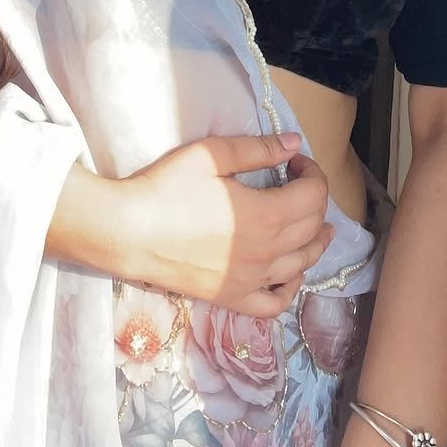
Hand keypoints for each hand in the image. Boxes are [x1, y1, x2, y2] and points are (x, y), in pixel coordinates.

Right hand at [117, 133, 333, 315]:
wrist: (129, 231)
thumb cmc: (167, 188)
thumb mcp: (212, 155)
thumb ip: (258, 149)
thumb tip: (294, 142)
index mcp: (266, 215)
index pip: (313, 195)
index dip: (312, 172)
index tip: (295, 160)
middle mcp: (267, 253)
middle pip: (312, 228)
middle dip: (315, 200)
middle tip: (300, 183)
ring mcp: (251, 280)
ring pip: (302, 265)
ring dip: (315, 241)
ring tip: (317, 226)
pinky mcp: (232, 298)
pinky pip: (275, 303)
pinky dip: (291, 288)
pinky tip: (291, 273)